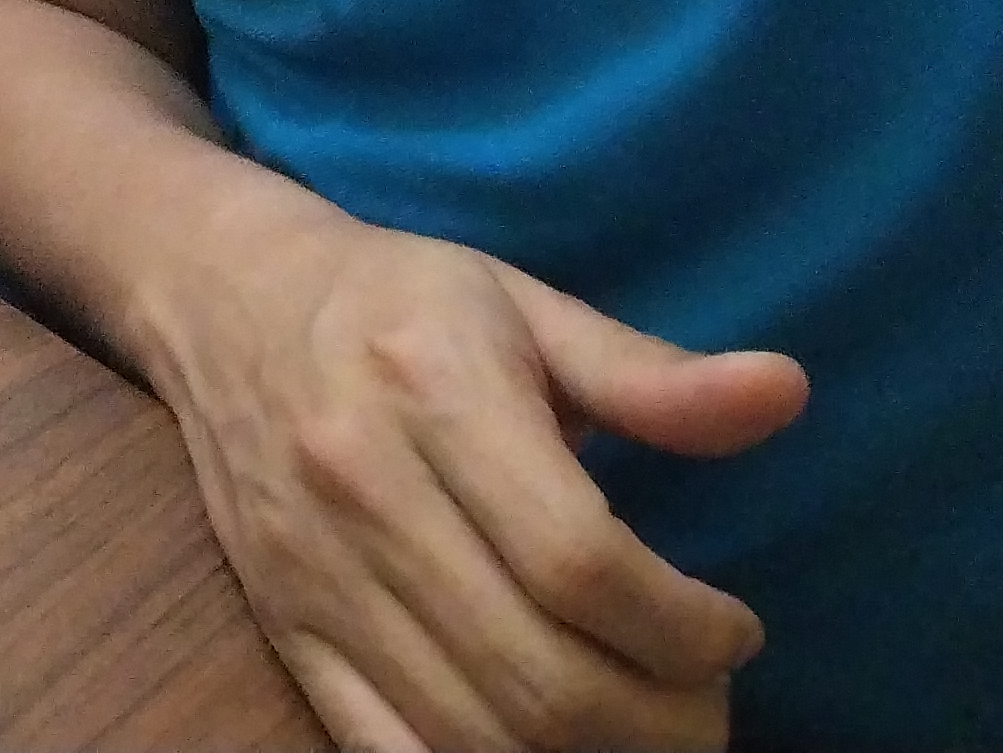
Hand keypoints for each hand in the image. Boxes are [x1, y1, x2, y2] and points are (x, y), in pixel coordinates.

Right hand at [145, 206, 806, 752]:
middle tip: (706, 699)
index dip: (685, 629)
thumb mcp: (524, 304)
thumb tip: (784, 393)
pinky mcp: (285, 631)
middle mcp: (363, 490)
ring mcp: (314, 575)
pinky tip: (543, 750)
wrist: (218, 295)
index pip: (580, 562)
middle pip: (539, 675)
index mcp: (433, 390)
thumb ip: (648, 372)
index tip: (732, 628)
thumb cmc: (398, 299)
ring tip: (643, 726)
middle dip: (663, 721)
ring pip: (477, 735)